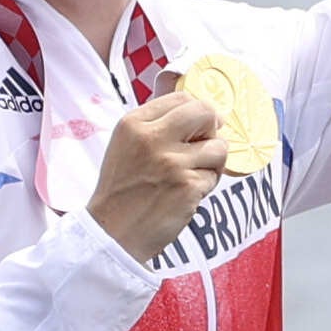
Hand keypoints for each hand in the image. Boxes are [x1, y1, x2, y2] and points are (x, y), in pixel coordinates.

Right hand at [87, 85, 231, 261]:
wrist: (112, 232)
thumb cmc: (121, 190)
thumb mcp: (125, 146)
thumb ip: (155, 126)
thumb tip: (199, 113)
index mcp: (133, 124)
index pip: (181, 98)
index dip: (197, 111)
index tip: (199, 126)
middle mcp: (152, 138)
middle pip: (205, 113)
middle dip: (212, 128)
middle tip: (206, 144)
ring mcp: (172, 162)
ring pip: (218, 147)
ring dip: (212, 162)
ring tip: (192, 174)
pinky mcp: (188, 186)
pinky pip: (214, 176)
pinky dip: (205, 186)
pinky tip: (185, 194)